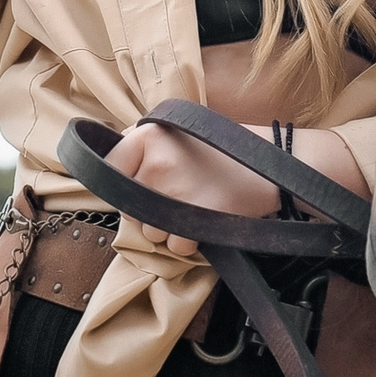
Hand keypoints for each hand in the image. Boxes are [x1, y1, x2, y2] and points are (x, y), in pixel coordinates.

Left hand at [101, 120, 285, 258]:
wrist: (271, 164)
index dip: (124, 183)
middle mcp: (157, 162)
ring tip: (194, 206)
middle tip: (179, 192)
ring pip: (150, 232)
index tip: (143, 183)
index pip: (108, 170)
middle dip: (149, 209)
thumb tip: (104, 160)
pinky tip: (205, 219)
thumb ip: (140, 142)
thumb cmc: (220, 150)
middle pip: (129, 208)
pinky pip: (175, 246)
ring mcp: (176, 192)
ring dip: (168, 228)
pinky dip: (189, 242)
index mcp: (148, 135)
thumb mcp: (176, 130)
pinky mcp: (196, 219)